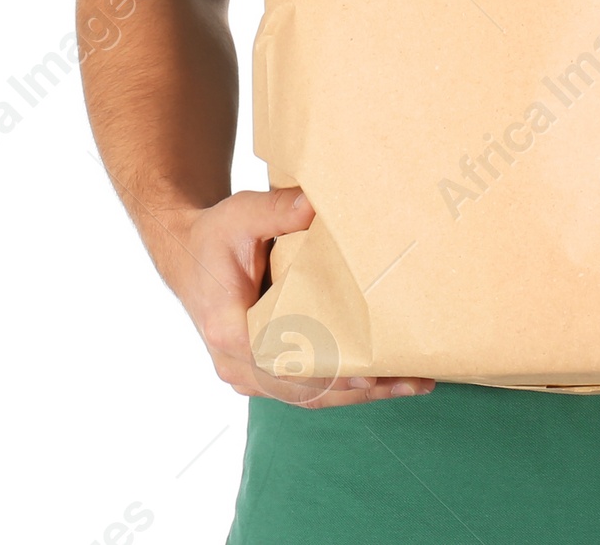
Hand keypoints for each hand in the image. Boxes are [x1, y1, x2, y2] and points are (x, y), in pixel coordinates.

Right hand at [154, 186, 435, 408]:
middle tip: (413, 380)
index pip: (287, 364)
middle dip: (361, 387)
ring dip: (359, 393)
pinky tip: (382, 379)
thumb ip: (277, 210)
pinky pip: (305, 388)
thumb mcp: (240, 214)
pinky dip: (343, 385)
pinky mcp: (262, 371)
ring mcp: (249, 373)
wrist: (186, 252)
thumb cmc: (214, 235)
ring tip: (411, 384)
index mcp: (230, 332)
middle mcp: (237, 365)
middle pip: (306, 390)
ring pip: (309, 396)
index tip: (372, 371)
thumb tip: (314, 203)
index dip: (331, 371)